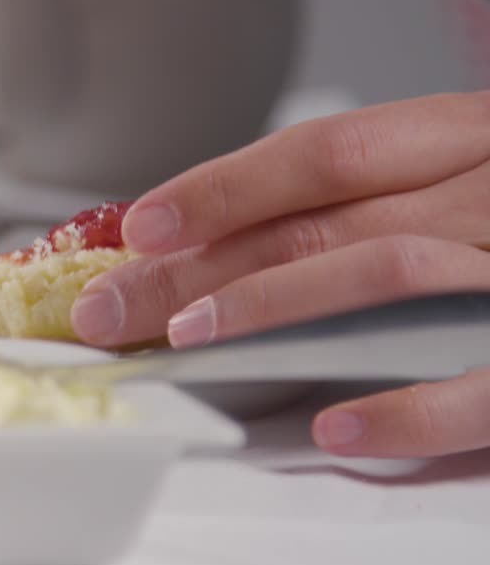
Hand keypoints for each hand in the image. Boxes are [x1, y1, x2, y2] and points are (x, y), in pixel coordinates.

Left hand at [67, 91, 489, 456]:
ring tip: (191, 340)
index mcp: (468, 136)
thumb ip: (368, 207)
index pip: (326, 152)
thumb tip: (221, 256)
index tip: (137, 225)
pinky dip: (414, 406)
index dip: (224, 186)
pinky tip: (338, 428)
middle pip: (326, 216)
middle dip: (204, 262)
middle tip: (111, 304)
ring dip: (278, 306)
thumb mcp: (463, 181)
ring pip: (391, 269)